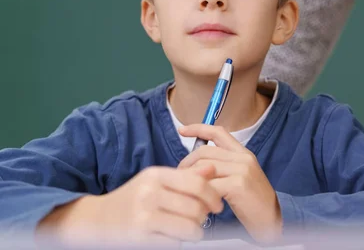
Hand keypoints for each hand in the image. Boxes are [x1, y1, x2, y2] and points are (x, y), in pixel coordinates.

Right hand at [41, 165, 223, 247]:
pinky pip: (175, 243)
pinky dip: (178, 242)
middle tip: (201, 219)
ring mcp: (143, 217)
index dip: (213, 196)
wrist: (98, 220)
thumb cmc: (134, 199)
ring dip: (195, 232)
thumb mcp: (156, 181)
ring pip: (190, 228)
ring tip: (190, 230)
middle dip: (204, 217)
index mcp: (155, 175)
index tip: (217, 204)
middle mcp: (149, 194)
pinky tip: (172, 237)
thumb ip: (185, 176)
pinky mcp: (140, 238)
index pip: (197, 184)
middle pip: (196, 208)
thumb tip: (212, 168)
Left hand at [178, 124, 281, 242]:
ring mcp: (242, 170)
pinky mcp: (238, 184)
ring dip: (191, 179)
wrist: (271, 218)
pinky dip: (200, 194)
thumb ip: (221, 167)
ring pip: (204, 167)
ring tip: (188, 191)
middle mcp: (243, 158)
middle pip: (205, 151)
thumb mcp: (239, 177)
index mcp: (243, 153)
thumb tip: (195, 164)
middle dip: (187, 162)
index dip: (198, 128)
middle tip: (180, 176)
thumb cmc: (252, 201)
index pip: (218, 132)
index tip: (182, 130)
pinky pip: (209, 185)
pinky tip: (201, 202)